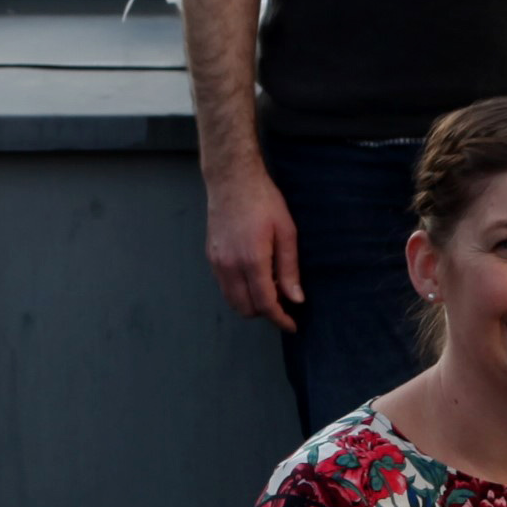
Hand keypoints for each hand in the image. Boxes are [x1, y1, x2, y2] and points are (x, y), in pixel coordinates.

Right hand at [204, 160, 303, 331]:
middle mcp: (229, 266)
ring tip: (272, 289)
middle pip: (246, 308)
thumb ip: (290, 268)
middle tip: (284, 301)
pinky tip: (256, 278)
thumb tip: (296, 299)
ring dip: (251, 303)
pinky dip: (240, 292)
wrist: (232, 181)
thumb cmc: (264, 202)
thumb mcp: (287, 233)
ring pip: (232, 300)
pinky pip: (225, 286)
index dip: (280, 319)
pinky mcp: (211, 257)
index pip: (265, 303)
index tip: (292, 325)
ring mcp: (217, 262)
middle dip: (266, 312)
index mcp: (252, 260)